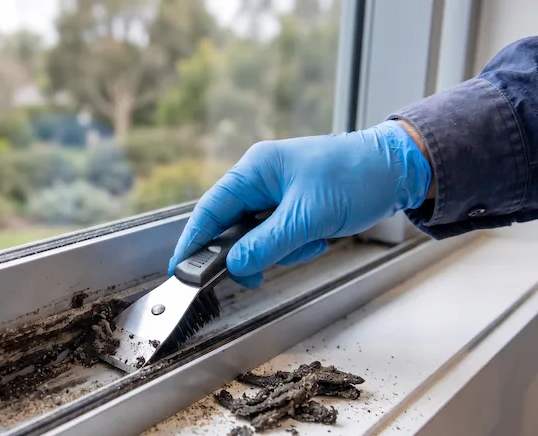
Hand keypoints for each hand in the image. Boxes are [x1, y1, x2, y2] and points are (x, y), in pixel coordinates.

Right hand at [168, 120, 431, 287]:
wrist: (399, 169)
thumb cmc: (356, 176)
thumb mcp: (308, 216)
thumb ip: (267, 243)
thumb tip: (235, 265)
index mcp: (255, 169)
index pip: (211, 208)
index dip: (193, 240)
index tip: (179, 268)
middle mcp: (260, 179)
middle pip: (232, 226)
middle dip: (249, 251)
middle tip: (254, 274)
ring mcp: (277, 192)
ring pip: (257, 236)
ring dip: (280, 249)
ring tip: (309, 241)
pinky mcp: (293, 205)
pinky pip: (278, 235)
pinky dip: (295, 245)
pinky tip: (317, 238)